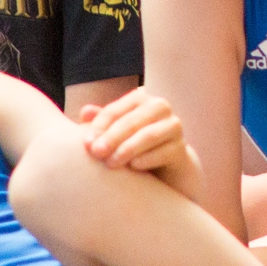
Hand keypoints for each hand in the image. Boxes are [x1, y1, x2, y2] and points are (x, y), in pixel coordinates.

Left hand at [77, 89, 201, 198]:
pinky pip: (164, 152)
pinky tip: (133, 167)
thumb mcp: (116, 131)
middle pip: (131, 121)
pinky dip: (147, 159)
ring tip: (111, 163)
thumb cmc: (133, 142)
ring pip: (148, 135)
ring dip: (127, 149)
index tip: (86, 144)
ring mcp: (173, 126)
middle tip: (96, 153)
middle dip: (111, 138)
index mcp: (141, 98)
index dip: (99, 126)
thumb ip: (102, 121)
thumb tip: (85, 112)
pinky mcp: (180, 147)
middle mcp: (160, 107)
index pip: (115, 110)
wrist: (165, 164)